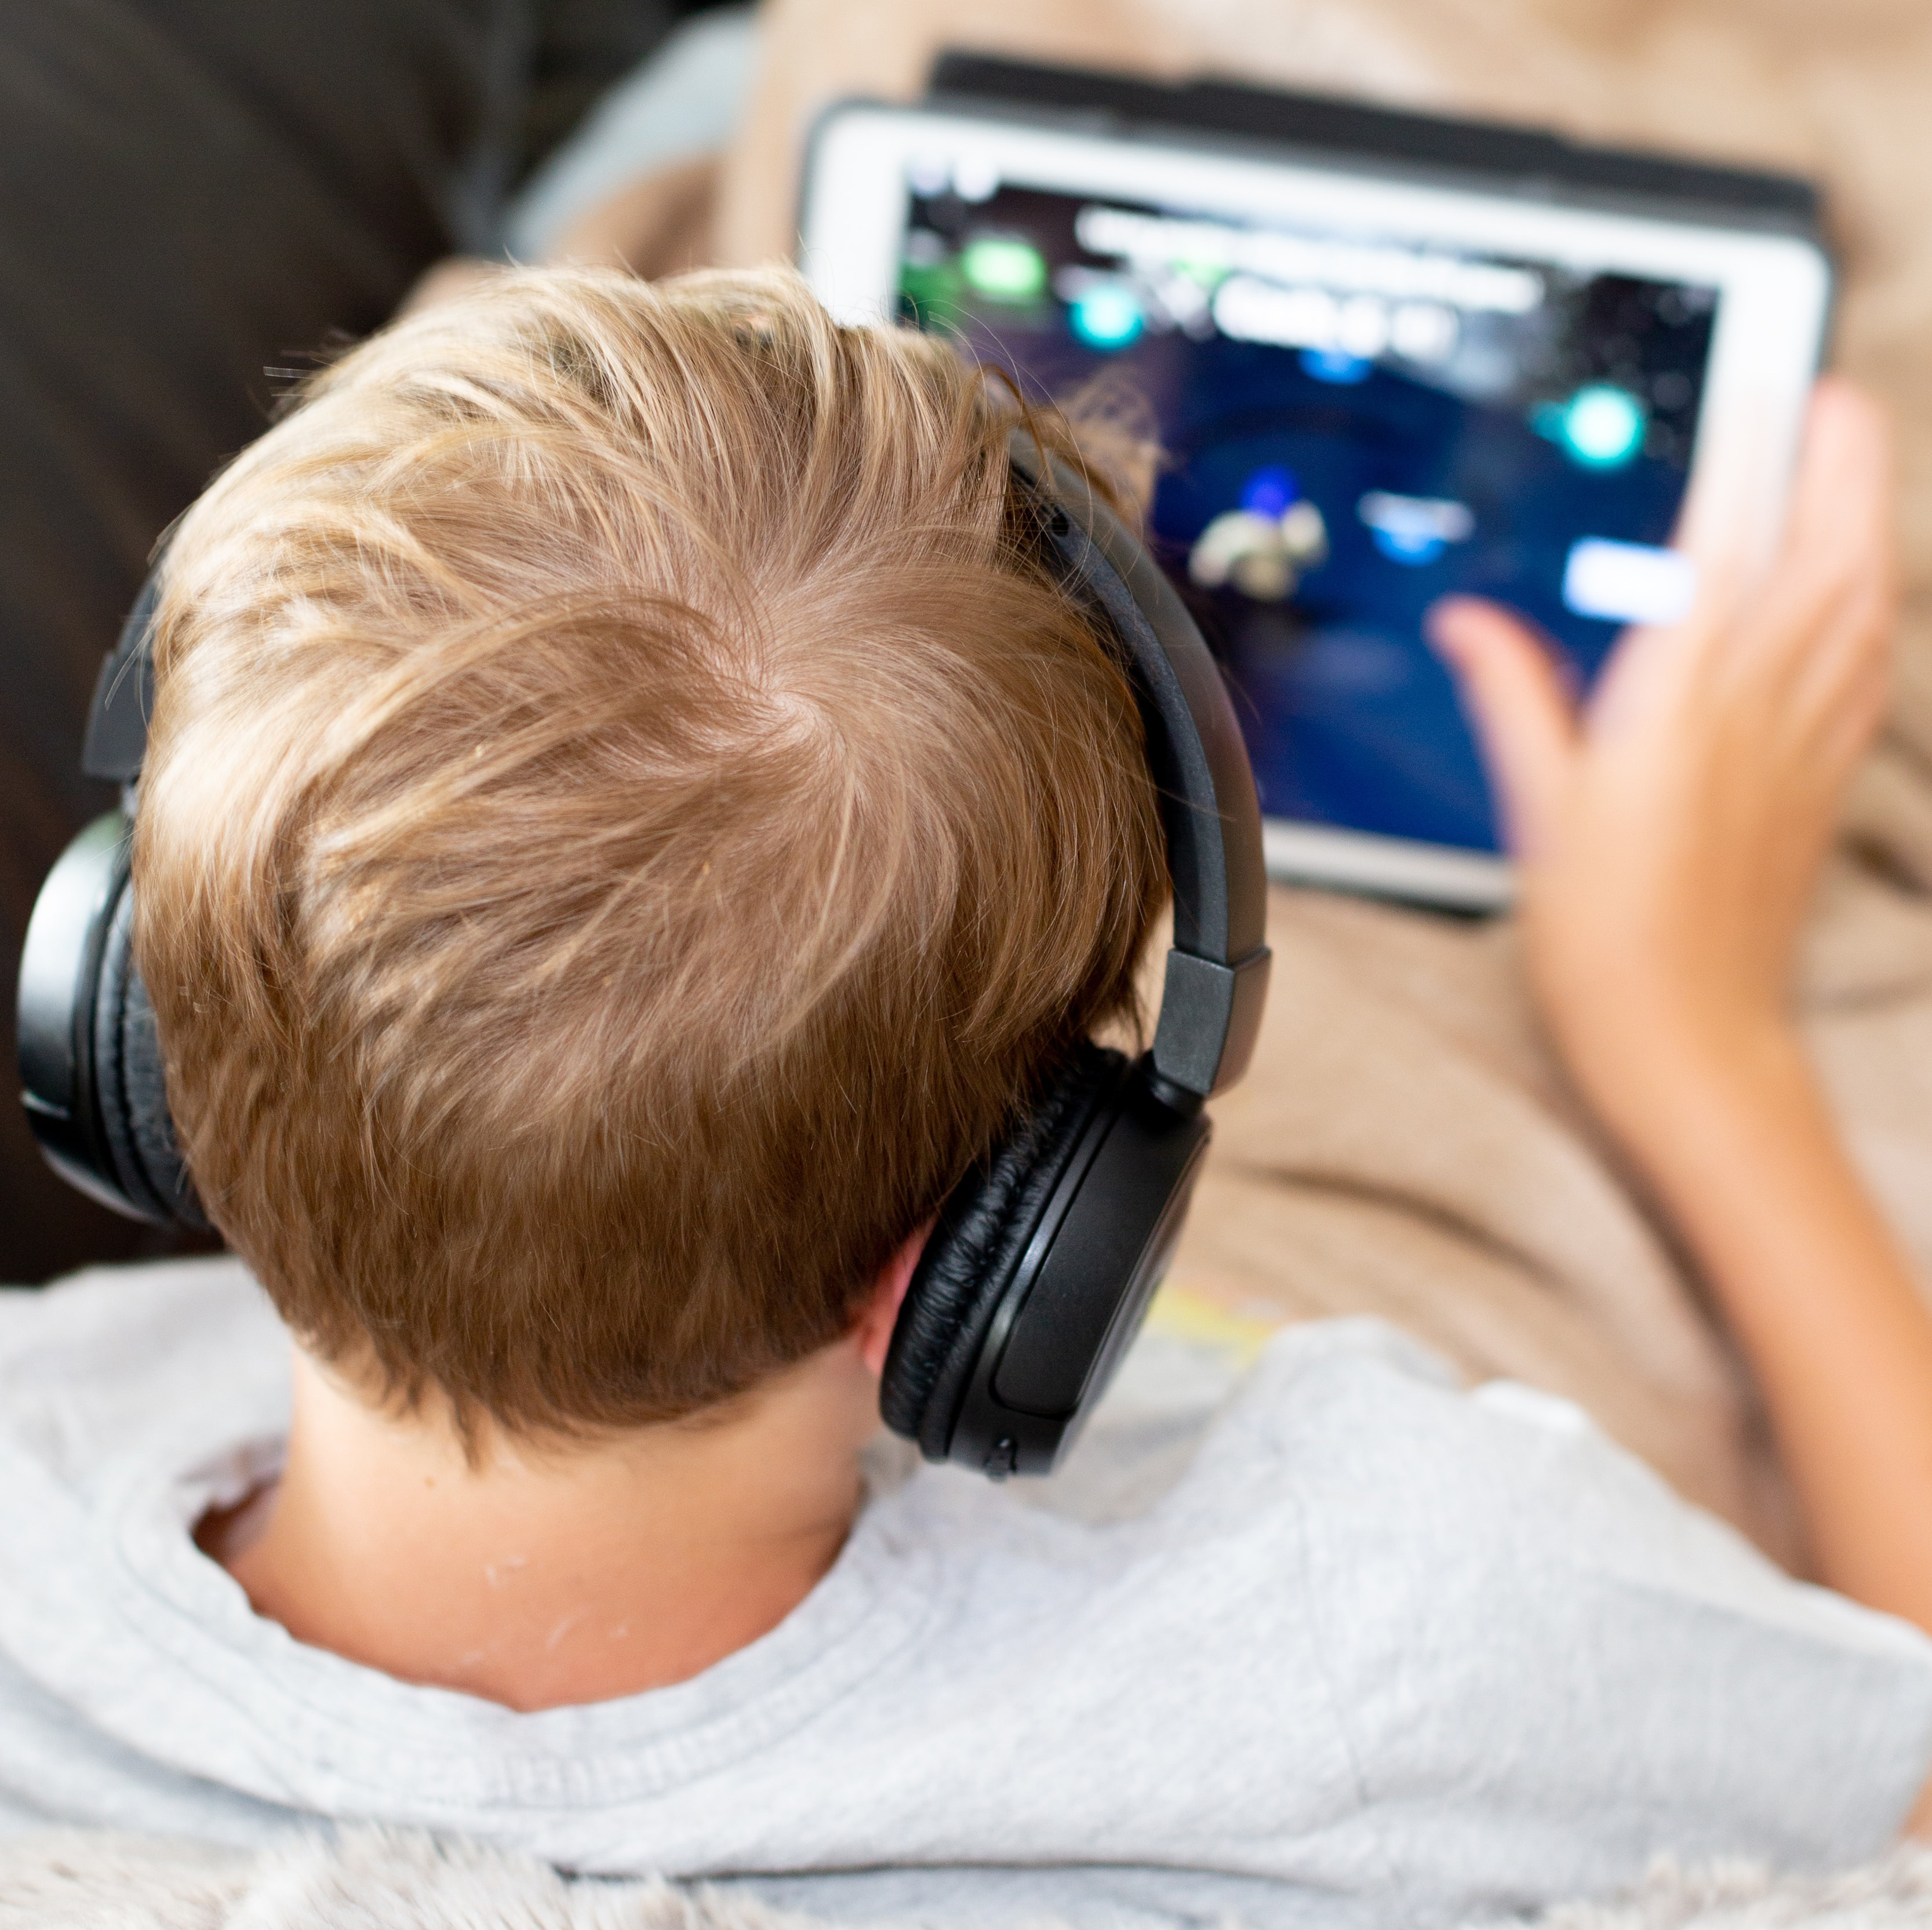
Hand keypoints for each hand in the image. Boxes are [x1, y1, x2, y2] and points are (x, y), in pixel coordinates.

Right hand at [1427, 379, 1897, 1146]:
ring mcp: (1806, 742)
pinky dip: (1870, 603)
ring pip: (1865, 599)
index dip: (1751, 444)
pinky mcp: (1822, 782)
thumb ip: (1511, 697)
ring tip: (1850, 462)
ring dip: (1867, 517)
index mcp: (1678, 699)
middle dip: (1839, 457)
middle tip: (1826, 392)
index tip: (1761, 372)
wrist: (1689, 1038)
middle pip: (1831, 548)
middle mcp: (1760, 707)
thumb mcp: (1535, 808)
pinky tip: (1859, 590)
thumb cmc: (1606, 938)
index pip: (1728, 538)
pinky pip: (1867, 665)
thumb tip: (1471, 625)